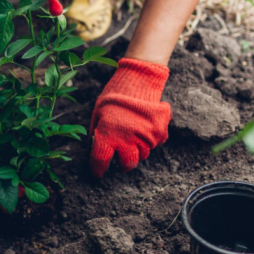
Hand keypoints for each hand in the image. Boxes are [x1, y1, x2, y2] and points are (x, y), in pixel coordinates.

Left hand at [89, 58, 170, 177]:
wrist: (138, 80)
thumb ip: (97, 132)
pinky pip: (155, 144)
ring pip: (143, 154)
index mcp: (107, 135)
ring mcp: (145, 137)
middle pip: (127, 164)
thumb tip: (94, 147)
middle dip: (123, 163)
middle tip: (121, 157)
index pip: (101, 161)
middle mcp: (127, 140)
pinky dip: (150, 140)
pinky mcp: (159, 133)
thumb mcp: (98, 113)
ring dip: (137, 150)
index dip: (98, 170)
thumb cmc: (114, 96)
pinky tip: (144, 128)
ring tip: (133, 137)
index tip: (98, 173)